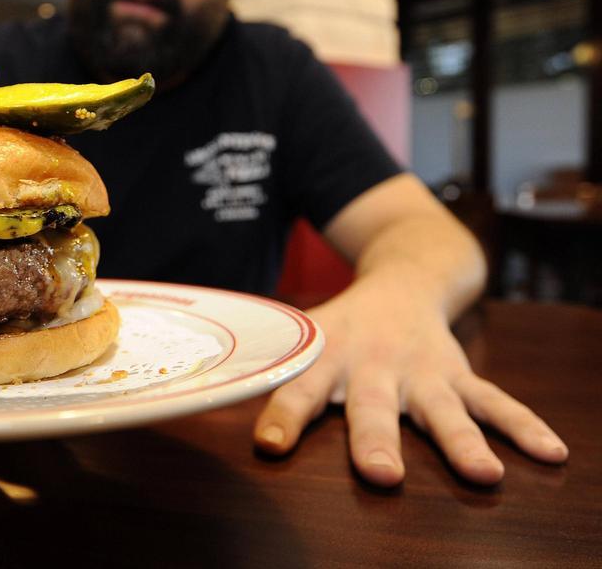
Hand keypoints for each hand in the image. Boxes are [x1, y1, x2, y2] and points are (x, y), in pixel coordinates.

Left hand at [252, 295, 568, 485]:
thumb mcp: (301, 340)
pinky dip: (522, 425)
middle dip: (376, 441)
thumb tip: (203, 396)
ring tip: (483, 475)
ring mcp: (421, 371)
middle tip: (382, 475)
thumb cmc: (339, 328)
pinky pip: (494, 400)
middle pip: (373, 408)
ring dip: (462, 442)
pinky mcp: (458, 373)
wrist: (400, 278)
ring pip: (442, 409)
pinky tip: (551, 452)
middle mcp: (373, 367)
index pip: (296, 390)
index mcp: (325, 360)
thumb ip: (271, 376)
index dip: (282, 417)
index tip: (269, 444)